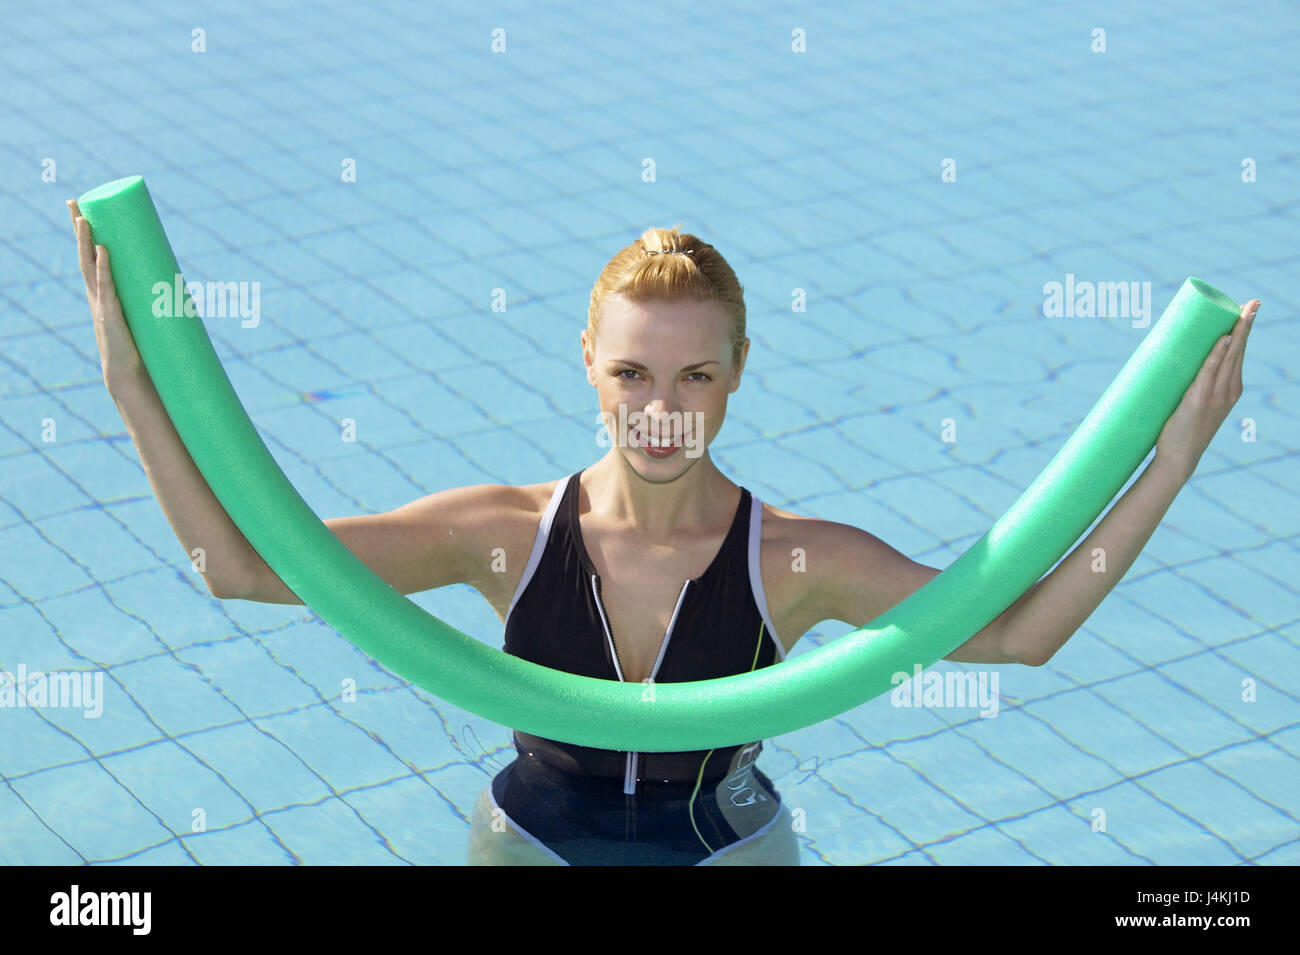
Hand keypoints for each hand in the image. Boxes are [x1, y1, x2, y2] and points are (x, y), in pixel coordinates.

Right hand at [68, 198, 144, 390]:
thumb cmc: (139, 347)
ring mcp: (101, 303)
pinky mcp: (111, 315)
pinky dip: (105, 268)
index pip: (91, 257)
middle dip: (78, 227)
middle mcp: (97, 294)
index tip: (83, 209)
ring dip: (86, 241)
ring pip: (89, 266)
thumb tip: (183, 286)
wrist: (132, 375)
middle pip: (84, 254)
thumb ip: (155, 299)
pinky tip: (103, 250)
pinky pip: (107, 287)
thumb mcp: (144, 315)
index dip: (86, 235)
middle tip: (72, 201)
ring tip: (84, 217)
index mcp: (103, 293)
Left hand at [1154, 298, 1258, 475]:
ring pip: (1229, 357)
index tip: (1249, 310)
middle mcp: (1228, 391)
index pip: (1239, 355)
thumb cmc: (1179, 430)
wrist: (1177, 459)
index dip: (1244, 332)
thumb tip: (1167, 361)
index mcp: (1230, 390)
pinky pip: (1209, 373)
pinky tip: (1223, 339)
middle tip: (1253, 302)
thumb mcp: (1190, 403)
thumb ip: (1187, 384)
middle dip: (1246, 325)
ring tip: (1243, 311)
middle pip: (1239, 351)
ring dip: (1236, 333)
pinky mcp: (1198, 400)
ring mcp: (1215, 395)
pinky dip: (1217, 355)